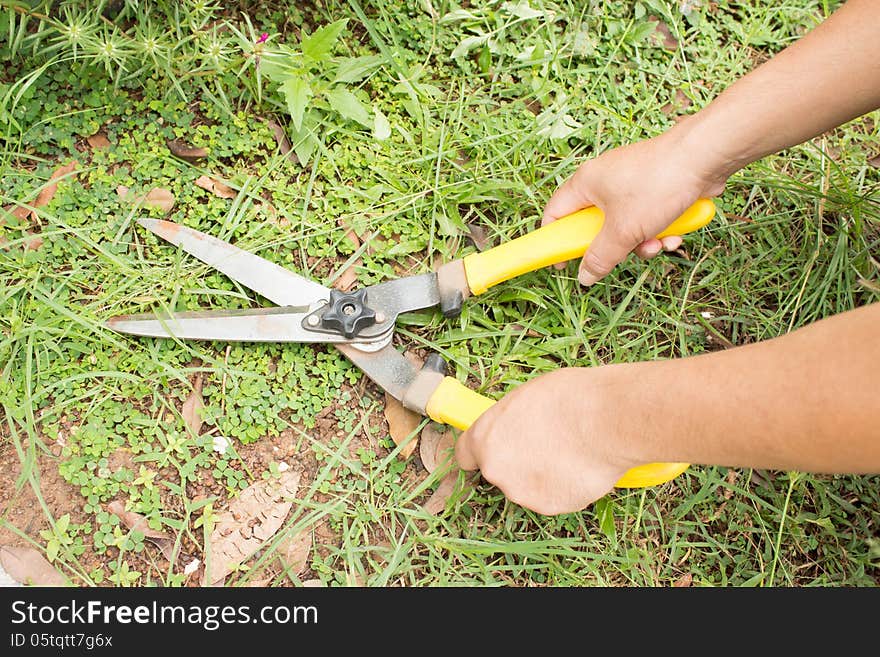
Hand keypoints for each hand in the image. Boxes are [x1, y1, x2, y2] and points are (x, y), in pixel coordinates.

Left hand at [454, 367, 643, 514]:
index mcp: (483, 438)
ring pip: (528, 487)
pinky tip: (580, 466)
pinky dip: (565, 487)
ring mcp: (522, 492)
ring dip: (542, 476)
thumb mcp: (525, 397)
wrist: (605, 420)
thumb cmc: (568, 398)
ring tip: (569, 452)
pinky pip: (554, 497)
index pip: (465, 456)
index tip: (493, 449)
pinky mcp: (551, 506)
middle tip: (545, 444)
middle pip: (500, 472)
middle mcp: (496, 470)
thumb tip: (515, 427)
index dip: (480, 453)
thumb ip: (510, 422)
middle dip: (517, 463)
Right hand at [543, 128, 726, 284]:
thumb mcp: (623, 231)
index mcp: (585, 183)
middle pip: (595, 226)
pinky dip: (659, 230)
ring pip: (626, 225)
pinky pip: (647, 217)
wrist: (706, 156)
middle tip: (623, 255)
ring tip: (658, 244)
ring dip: (642, 242)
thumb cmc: (657, 185)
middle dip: (614, 247)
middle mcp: (605, 180)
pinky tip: (675, 234)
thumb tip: (584, 277)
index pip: (555, 214)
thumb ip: (601, 257)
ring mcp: (631, 183)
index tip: (565, 263)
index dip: (556, 241)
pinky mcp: (656, 186)